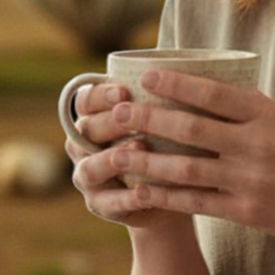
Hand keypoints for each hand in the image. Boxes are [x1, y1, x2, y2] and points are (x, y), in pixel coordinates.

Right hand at [65, 80, 202, 233]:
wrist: (171, 193)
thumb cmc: (170, 144)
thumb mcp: (165, 119)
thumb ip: (163, 99)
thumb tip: (191, 69)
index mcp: (93, 118)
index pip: (84, 100)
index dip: (100, 94)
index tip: (125, 89)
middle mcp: (83, 147)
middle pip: (85, 131)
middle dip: (108, 122)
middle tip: (130, 115)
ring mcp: (88, 178)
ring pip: (90, 168)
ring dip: (111, 159)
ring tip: (138, 149)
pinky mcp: (101, 205)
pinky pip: (109, 202)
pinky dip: (127, 196)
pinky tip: (145, 190)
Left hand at [105, 68, 274, 247]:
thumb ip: (247, 108)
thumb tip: (198, 86)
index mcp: (267, 114)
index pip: (213, 93)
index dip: (176, 84)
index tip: (146, 77)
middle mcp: (257, 144)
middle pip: (191, 129)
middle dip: (148, 120)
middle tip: (116, 112)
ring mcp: (250, 180)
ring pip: (186, 169)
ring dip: (146, 161)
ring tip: (116, 154)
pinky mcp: (246, 211)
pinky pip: (195, 202)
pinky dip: (164, 196)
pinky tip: (140, 190)